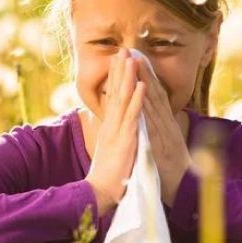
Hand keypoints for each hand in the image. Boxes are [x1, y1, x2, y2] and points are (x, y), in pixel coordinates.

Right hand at [85, 48, 145, 215]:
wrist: (100, 192)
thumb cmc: (107, 174)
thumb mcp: (110, 149)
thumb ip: (112, 135)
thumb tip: (113, 126)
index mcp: (110, 126)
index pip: (112, 97)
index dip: (116, 77)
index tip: (119, 60)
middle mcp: (112, 125)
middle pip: (116, 92)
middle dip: (120, 70)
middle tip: (123, 49)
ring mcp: (118, 131)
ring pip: (123, 99)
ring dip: (128, 77)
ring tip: (132, 58)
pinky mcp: (125, 140)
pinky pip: (133, 116)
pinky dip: (137, 99)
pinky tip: (141, 85)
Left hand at [136, 58, 192, 207]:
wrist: (186, 191)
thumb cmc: (173, 170)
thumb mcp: (166, 145)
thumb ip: (161, 130)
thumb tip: (155, 118)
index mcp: (166, 125)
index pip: (155, 96)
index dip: (146, 77)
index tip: (136, 59)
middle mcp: (167, 125)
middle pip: (154, 94)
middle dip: (144, 72)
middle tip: (133, 51)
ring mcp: (166, 134)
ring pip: (154, 105)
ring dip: (145, 83)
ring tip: (135, 64)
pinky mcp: (163, 146)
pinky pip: (153, 126)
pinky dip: (148, 110)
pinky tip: (142, 96)